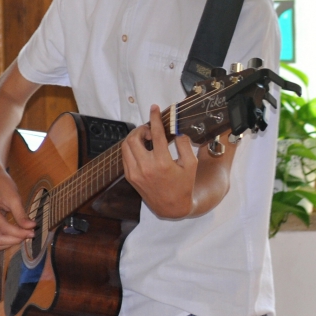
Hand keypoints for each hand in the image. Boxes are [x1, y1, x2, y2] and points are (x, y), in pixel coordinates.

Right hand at [0, 165, 35, 248]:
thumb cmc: (2, 184)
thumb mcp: (14, 197)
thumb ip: (21, 214)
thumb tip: (31, 227)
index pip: (4, 228)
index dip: (20, 233)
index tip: (33, 231)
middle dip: (15, 240)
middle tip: (29, 234)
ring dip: (9, 243)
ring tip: (22, 235)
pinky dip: (4, 241)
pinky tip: (14, 235)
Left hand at [122, 104, 197, 218]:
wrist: (171, 207)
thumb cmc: (183, 185)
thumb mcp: (190, 164)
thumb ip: (184, 145)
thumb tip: (176, 130)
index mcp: (162, 163)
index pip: (156, 133)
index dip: (155, 118)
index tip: (155, 108)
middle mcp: (145, 167)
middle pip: (134, 137)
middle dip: (142, 129)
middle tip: (151, 130)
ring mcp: (135, 172)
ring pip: (126, 146)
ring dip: (134, 137)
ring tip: (147, 138)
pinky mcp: (129, 176)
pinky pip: (125, 156)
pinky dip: (131, 148)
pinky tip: (141, 148)